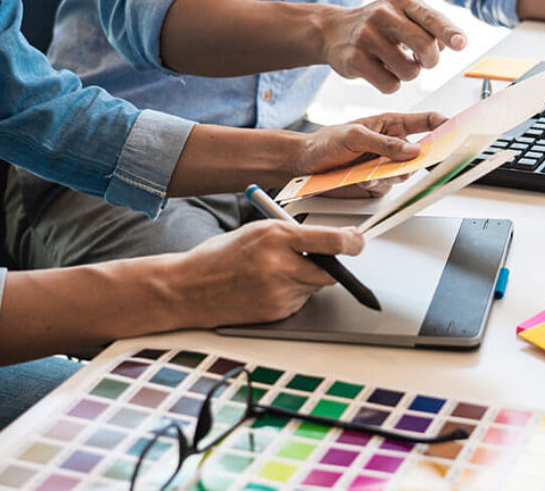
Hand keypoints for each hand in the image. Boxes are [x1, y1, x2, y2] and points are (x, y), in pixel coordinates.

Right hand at [175, 220, 364, 325]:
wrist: (187, 289)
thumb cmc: (220, 256)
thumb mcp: (256, 231)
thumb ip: (292, 235)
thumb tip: (332, 241)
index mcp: (276, 237)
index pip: (331, 241)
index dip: (352, 243)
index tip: (357, 242)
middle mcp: (280, 265)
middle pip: (329, 271)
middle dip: (328, 265)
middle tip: (315, 258)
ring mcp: (278, 293)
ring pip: (314, 287)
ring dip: (305, 280)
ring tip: (273, 274)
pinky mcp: (276, 313)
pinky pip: (299, 301)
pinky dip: (292, 295)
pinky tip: (266, 289)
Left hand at [296, 111, 447, 197]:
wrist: (304, 164)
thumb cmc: (325, 141)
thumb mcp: (354, 136)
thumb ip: (385, 143)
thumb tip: (413, 150)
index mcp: (390, 124)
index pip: (425, 121)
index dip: (443, 124)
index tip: (454, 131)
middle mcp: (391, 145)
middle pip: (420, 154)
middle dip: (415, 161)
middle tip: (409, 165)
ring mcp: (385, 164)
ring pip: (404, 174)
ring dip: (389, 176)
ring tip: (369, 174)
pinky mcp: (376, 182)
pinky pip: (387, 188)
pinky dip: (376, 186)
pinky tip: (361, 180)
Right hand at [320, 0, 466, 92]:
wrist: (333, 30)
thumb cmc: (379, 25)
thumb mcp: (404, 13)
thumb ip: (430, 25)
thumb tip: (452, 43)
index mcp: (401, 0)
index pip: (431, 17)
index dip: (449, 32)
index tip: (461, 44)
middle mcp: (383, 14)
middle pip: (425, 47)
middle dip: (430, 61)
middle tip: (422, 61)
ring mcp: (366, 36)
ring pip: (410, 72)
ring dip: (408, 74)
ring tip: (395, 62)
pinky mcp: (354, 59)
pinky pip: (390, 85)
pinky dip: (391, 84)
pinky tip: (381, 71)